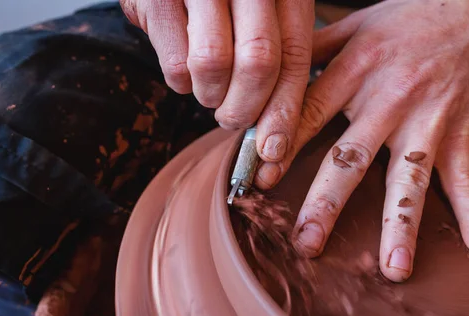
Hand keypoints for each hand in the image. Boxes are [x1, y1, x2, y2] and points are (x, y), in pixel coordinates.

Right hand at [120, 0, 313, 148]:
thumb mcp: (261, 11)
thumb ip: (277, 54)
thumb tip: (279, 128)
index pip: (293, 56)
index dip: (285, 109)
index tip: (274, 148)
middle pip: (259, 63)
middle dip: (245, 110)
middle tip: (233, 121)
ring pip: (214, 64)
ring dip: (211, 95)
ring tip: (210, 92)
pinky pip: (175, 63)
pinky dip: (182, 84)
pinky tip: (186, 73)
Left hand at [255, 0, 468, 281]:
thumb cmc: (410, 18)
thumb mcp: (354, 23)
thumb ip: (312, 50)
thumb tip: (268, 76)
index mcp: (354, 71)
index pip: (309, 114)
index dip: (282, 148)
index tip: (259, 182)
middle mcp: (389, 100)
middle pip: (351, 158)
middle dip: (326, 204)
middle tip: (307, 243)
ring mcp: (428, 121)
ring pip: (409, 179)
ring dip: (401, 227)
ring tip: (394, 270)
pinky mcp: (460, 132)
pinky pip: (467, 177)